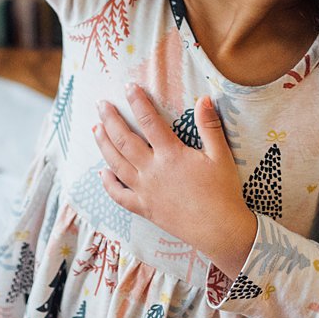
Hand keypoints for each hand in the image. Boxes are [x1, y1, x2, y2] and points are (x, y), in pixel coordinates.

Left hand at [94, 84, 256, 274]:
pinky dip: (108, 183)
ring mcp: (145, 190)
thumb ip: (210, 126)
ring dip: (103, 144)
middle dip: (110, 119)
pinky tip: (102, 173)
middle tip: (101, 104)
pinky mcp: (144, 208)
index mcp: (171, 155)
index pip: (149, 121)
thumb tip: (204, 98)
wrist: (220, 230)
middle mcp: (152, 170)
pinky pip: (119, 196)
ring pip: (116, 164)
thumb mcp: (221, 156)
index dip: (138, 102)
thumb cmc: (223, 192)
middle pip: (124, 140)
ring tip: (96, 129)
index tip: (129, 87)